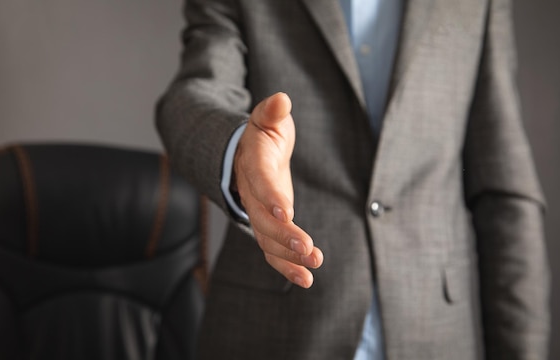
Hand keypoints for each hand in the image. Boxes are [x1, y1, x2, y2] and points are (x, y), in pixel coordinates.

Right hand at [234, 92, 323, 287]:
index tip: (285, 212)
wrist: (246, 155)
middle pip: (262, 218)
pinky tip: (306, 279)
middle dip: (283, 236)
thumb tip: (281, 100)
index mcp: (252, 164)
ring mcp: (257, 213)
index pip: (259, 181)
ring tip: (313, 266)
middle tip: (307, 248)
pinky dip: (287, 267)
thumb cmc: (262, 135)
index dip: (270, 196)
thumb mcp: (267, 118)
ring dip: (288, 257)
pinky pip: (271, 251)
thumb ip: (272, 112)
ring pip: (266, 239)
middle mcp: (251, 193)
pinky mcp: (266, 226)